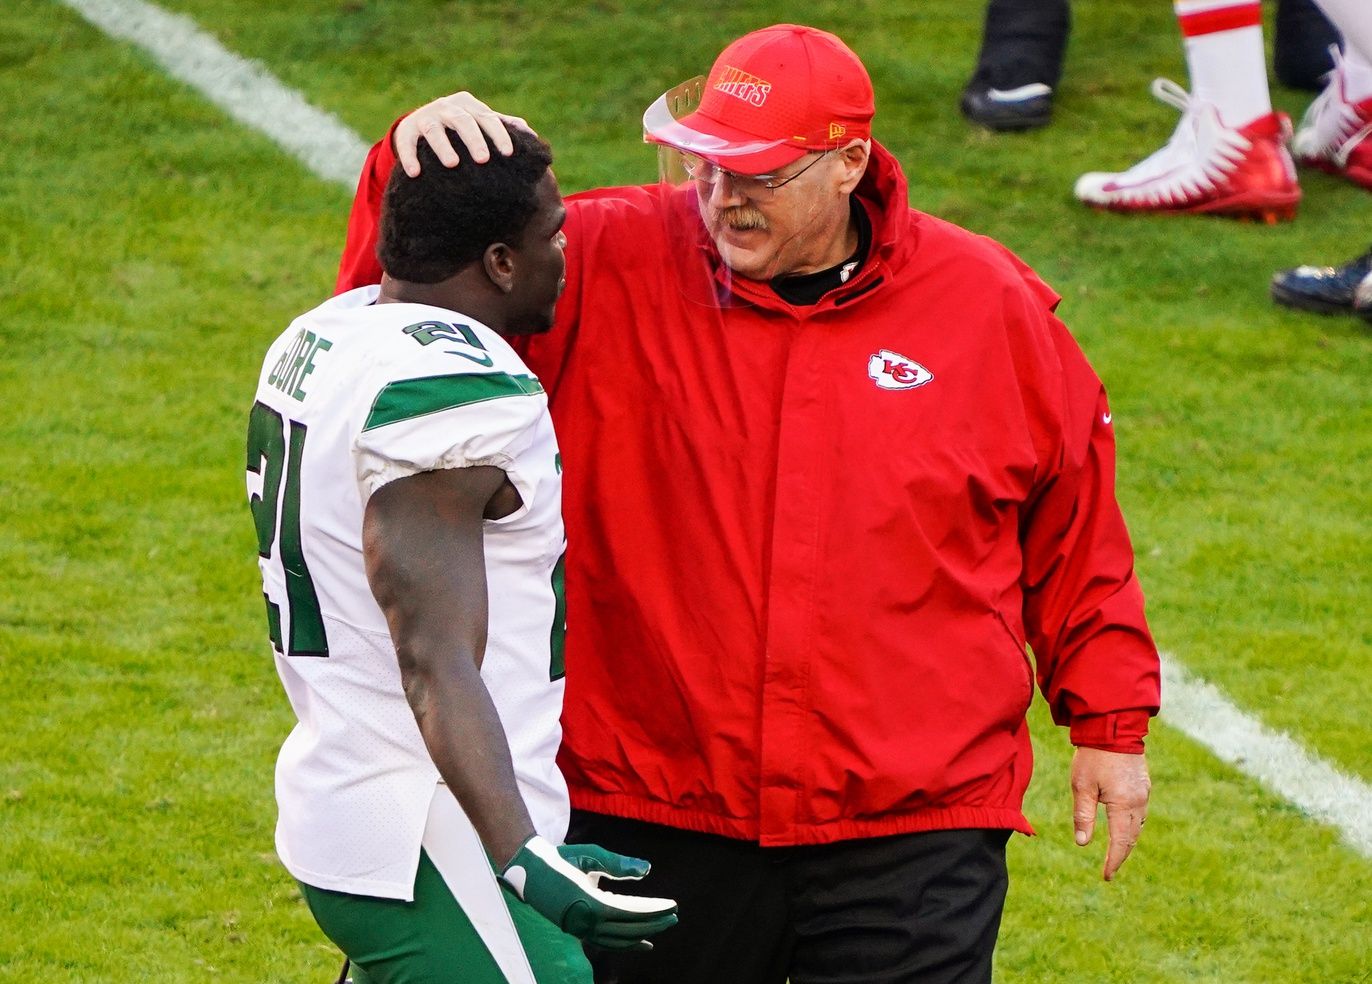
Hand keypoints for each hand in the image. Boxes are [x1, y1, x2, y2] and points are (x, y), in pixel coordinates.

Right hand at [394, 92, 535, 176]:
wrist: (421, 122)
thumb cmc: (459, 127)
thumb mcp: (479, 121)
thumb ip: (501, 125)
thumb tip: (529, 134)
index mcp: (468, 106)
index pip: (488, 118)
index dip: (499, 135)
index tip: (509, 153)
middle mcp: (447, 108)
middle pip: (463, 121)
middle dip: (474, 139)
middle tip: (484, 159)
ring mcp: (426, 117)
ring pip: (434, 130)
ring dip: (443, 146)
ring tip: (453, 163)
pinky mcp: (406, 130)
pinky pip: (406, 143)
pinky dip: (409, 156)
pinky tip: (415, 173)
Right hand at [499, 836, 678, 949]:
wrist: (530, 871)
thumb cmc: (562, 858)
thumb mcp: (591, 855)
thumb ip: (619, 864)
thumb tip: (648, 869)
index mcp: (590, 903)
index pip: (631, 911)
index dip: (654, 910)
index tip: (673, 905)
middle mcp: (586, 922)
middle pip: (628, 928)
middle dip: (655, 923)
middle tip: (675, 915)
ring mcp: (581, 930)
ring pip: (619, 940)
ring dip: (644, 934)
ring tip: (664, 926)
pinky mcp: (579, 931)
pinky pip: (608, 943)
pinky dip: (628, 944)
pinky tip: (644, 943)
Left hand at [1070, 747, 1150, 880]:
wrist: (1112, 726)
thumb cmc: (1093, 756)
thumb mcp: (1082, 786)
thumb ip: (1083, 816)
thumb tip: (1083, 843)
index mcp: (1124, 804)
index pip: (1120, 842)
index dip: (1113, 861)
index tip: (1106, 876)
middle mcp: (1139, 801)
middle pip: (1132, 837)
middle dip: (1121, 854)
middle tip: (1110, 869)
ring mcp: (1144, 792)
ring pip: (1138, 825)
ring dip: (1128, 841)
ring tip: (1115, 853)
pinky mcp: (1143, 784)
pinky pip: (1140, 812)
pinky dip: (1132, 825)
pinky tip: (1123, 827)